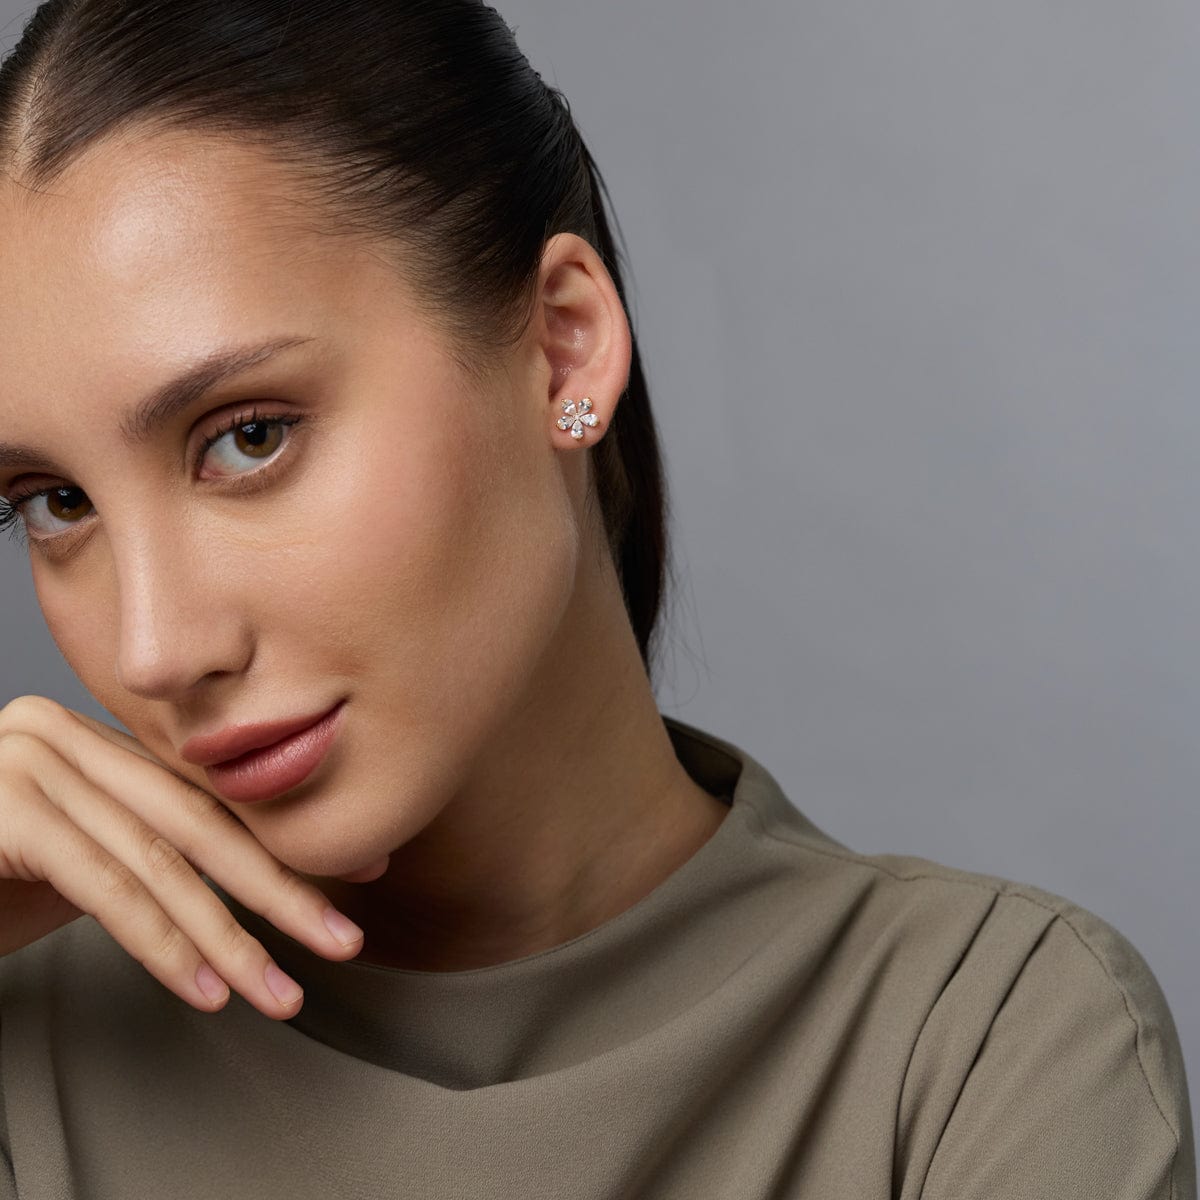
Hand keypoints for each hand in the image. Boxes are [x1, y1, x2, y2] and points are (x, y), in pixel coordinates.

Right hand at [0, 694, 367, 1018]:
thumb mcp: (85, 858)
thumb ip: (155, 849)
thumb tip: (266, 877)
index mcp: (96, 740)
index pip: (210, 795)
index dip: (286, 843)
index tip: (358, 880)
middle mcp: (64, 735)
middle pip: (198, 824)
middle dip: (280, 890)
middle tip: (343, 939)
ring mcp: (28, 765)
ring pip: (159, 863)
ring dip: (230, 937)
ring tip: (281, 991)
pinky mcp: (4, 813)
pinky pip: (104, 887)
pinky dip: (162, 944)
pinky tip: (205, 989)